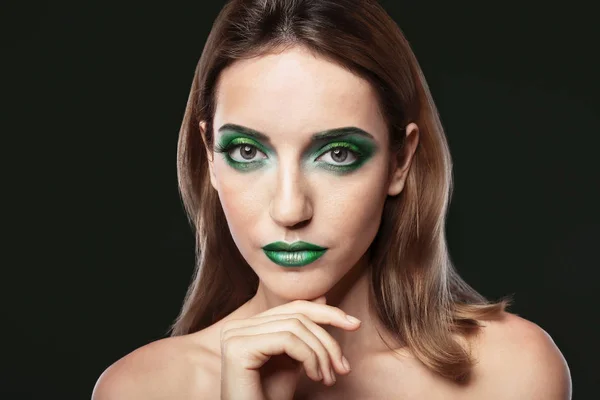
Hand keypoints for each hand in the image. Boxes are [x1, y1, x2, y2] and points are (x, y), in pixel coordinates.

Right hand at [219, 296, 360, 399]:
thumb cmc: (271, 398)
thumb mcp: (294, 359)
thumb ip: (303, 332)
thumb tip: (321, 297)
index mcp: (248, 326)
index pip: (294, 308)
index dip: (326, 312)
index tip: (354, 325)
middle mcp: (237, 326)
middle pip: (296, 316)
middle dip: (327, 341)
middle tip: (343, 368)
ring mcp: (234, 335)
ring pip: (295, 327)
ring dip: (321, 354)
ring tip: (329, 379)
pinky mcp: (238, 348)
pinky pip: (287, 340)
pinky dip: (309, 357)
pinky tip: (315, 377)